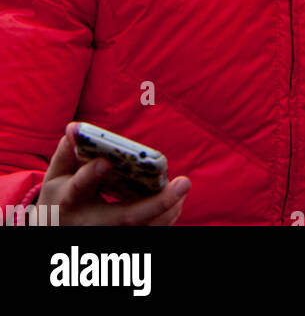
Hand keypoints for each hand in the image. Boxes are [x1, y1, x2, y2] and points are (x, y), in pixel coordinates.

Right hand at [36, 123, 190, 225]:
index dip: (91, 175)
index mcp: (70, 202)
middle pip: (126, 218)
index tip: (106, 161)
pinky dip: (165, 219)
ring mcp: (109, 235)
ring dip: (168, 210)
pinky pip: (148, 234)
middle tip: (183, 182)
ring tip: (182, 187)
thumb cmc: (60, 198)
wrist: (58, 232)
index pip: (80, 188)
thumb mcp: (56, 177)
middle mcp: (92, 224)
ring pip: (144, 229)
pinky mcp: (122, 241)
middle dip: (157, 203)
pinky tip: (177, 201)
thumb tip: (75, 128)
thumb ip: (66, 152)